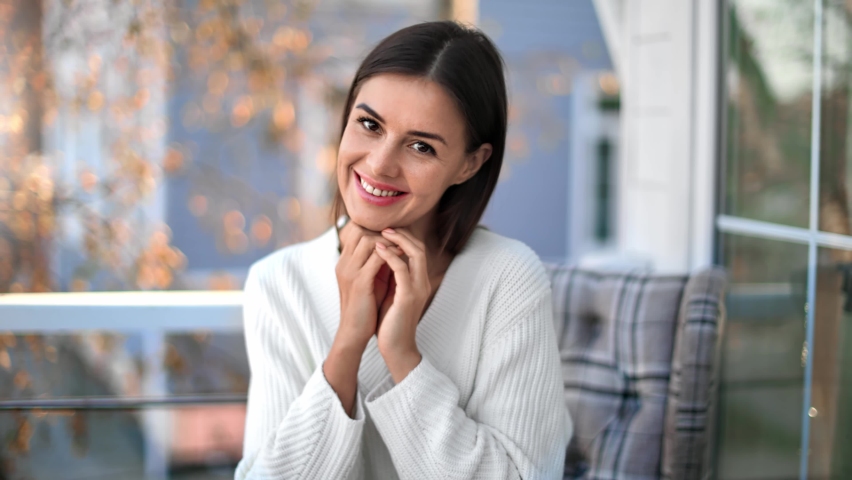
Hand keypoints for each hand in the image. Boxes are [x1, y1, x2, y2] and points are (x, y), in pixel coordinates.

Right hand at [326, 222, 398, 416]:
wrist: (354, 333)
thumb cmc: (364, 308)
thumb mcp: (369, 282)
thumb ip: (376, 264)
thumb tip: (393, 248)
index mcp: (344, 261)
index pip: (356, 231)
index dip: (376, 229)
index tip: (396, 233)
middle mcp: (344, 262)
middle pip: (361, 230)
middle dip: (384, 231)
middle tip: (402, 235)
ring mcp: (350, 271)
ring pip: (369, 240)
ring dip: (390, 241)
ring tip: (404, 245)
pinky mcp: (359, 282)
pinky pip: (377, 258)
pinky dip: (392, 255)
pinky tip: (404, 259)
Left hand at [374, 227, 429, 381]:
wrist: (395, 348)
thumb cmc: (389, 322)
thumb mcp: (390, 294)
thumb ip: (389, 277)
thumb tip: (378, 259)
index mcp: (418, 282)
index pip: (417, 251)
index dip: (403, 238)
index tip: (385, 230)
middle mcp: (422, 282)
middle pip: (420, 248)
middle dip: (402, 234)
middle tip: (384, 227)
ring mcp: (418, 289)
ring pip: (416, 254)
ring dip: (398, 240)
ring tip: (381, 234)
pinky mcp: (409, 297)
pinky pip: (402, 269)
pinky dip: (391, 256)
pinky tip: (378, 250)